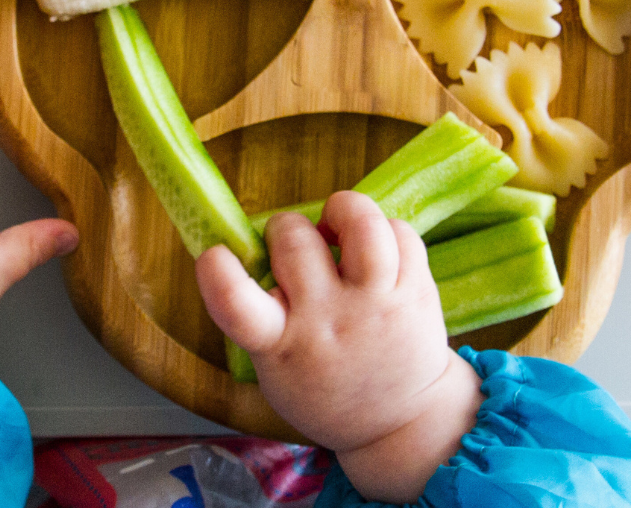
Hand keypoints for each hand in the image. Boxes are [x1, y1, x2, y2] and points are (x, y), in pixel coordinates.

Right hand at [196, 191, 483, 502]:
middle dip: (286, 227)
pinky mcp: (416, 291)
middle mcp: (328, 319)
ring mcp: (377, 303)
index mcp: (280, 344)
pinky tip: (376, 248)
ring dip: (344, 209)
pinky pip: (401, 231)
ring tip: (339, 225)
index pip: (237, 304)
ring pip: (362, 224)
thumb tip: (254, 245)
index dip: (218, 272)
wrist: (401, 421)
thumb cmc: (323, 385)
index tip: (214, 255)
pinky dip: (385, 229)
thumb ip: (260, 315)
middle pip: (296, 240)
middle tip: (295, 244)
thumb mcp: (275, 368)